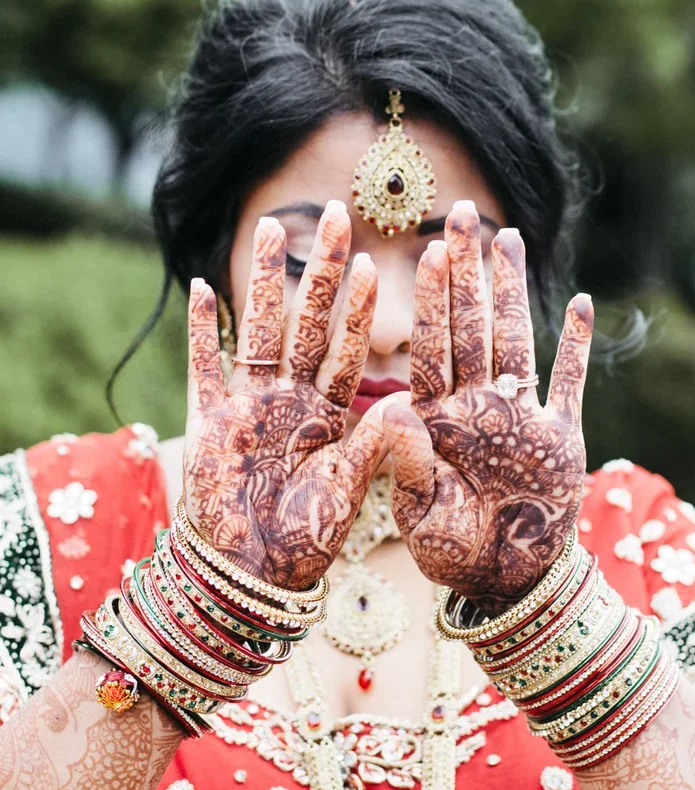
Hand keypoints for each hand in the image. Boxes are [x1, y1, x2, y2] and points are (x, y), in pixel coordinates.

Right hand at [183, 201, 385, 589]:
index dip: (359, 309)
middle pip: (307, 323)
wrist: (252, 573)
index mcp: (329, 414)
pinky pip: (203, 367)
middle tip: (336, 216)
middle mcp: (291, 399)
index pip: (348, 349)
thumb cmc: (305, 539)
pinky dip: (200, 333)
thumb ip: (370, 446)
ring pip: (258, 329)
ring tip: (272, 229)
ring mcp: (248, 405)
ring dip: (262, 281)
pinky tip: (200, 288)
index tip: (375, 264)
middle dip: (320, 272)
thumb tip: (399, 402)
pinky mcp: (208, 420)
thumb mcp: (347, 490)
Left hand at [381, 200, 593, 614]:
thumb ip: (404, 458)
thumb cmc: (452, 551)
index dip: (432, 301)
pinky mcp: (558, 436)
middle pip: (471, 329)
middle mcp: (475, 408)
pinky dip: (575, 347)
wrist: (504, 580)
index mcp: (436, 420)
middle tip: (459, 213)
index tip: (427, 252)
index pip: (433, 349)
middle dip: (465, 273)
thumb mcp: (419, 507)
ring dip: (512, 292)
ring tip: (506, 239)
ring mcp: (518, 417)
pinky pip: (567, 383)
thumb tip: (389, 406)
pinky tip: (579, 305)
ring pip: (514, 340)